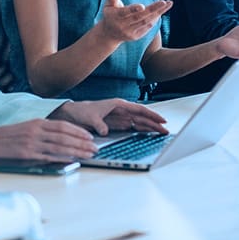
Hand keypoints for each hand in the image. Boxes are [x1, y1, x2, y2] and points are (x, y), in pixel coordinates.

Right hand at [0, 119, 99, 159]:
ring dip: (76, 151)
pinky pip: (48, 156)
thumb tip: (63, 137)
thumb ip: (44, 130)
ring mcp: (32, 143)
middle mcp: (37, 131)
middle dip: (82, 143)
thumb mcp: (28, 127)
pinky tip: (71, 160)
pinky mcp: (27, 154)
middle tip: (95, 148)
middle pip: (64, 136)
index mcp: (38, 122)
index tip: (90, 137)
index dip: (78, 131)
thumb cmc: (10, 135)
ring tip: (88, 155)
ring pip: (59, 147)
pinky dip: (61, 158)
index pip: (63, 125)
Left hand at [48, 99, 167, 135]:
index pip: (139, 109)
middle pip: (143, 117)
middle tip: (165, 131)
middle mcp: (122, 110)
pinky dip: (142, 131)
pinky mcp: (118, 124)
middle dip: (155, 123)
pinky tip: (149, 135)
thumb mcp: (90, 117)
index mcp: (118, 104)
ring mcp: (121, 117)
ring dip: (150, 128)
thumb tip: (105, 131)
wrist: (73, 114)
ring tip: (161, 134)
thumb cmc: (81, 111)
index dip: (151, 115)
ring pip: (140, 122)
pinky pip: (133, 127)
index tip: (161, 120)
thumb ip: (99, 124)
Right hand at [96, 0, 170, 42]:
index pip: (125, 13)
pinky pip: (147, 27)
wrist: (109, 34)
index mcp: (115, 16)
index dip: (133, 9)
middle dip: (153, 9)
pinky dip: (155, 19)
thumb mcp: (108, 5)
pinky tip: (162, 11)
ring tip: (168, 4)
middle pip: (140, 17)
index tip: (142, 6)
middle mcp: (122, 26)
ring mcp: (130, 33)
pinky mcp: (136, 36)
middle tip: (164, 2)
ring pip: (146, 22)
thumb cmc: (110, 14)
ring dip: (158, 13)